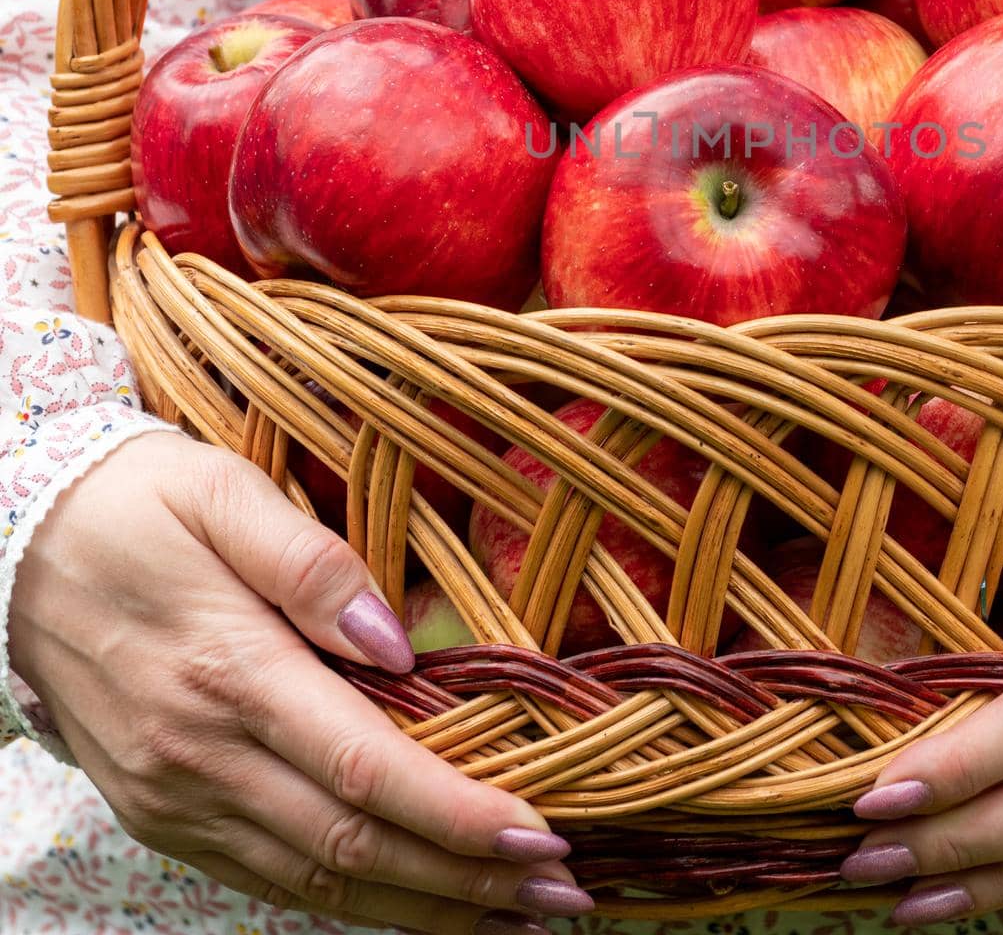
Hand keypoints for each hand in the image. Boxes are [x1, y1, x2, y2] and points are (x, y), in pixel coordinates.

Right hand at [10, 432, 592, 932]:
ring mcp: (175, 798)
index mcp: (229, 671)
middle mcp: (201, 756)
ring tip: (512, 916)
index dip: (457, 815)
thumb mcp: (224, 495)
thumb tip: (399, 641)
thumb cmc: (137, 506)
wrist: (13, 549)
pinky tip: (412, 900)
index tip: (539, 836)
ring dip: (420, 907)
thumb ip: (315, 565)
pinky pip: (268, 877)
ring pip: (314, 883)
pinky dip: (349, 902)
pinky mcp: (164, 812)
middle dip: (465, 882)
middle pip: (352, 848)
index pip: (366, 770)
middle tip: (562, 894)